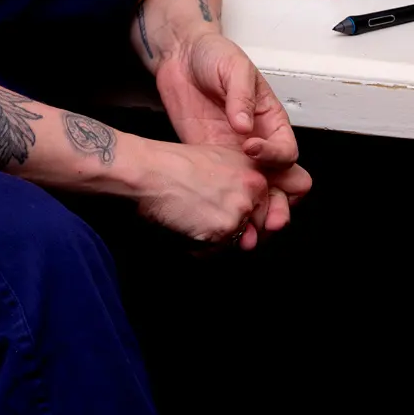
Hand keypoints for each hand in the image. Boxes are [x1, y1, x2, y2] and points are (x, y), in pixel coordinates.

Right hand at [132, 139, 270, 247]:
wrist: (148, 171)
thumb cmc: (172, 164)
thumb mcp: (217, 161)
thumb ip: (239, 184)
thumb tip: (245, 213)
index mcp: (254, 174)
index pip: (266, 213)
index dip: (248, 222)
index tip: (229, 219)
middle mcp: (252, 193)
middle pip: (254, 232)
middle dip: (233, 234)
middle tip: (206, 219)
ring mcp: (240, 212)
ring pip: (233, 245)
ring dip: (213, 241)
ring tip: (190, 218)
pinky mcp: (224, 230)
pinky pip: (215, 253)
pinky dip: (198, 248)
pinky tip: (184, 226)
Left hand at [154, 33, 312, 238]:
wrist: (180, 56)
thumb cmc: (214, 54)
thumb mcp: (233, 67)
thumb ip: (241, 96)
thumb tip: (245, 125)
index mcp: (271, 120)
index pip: (286, 150)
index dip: (274, 156)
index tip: (250, 148)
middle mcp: (257, 142)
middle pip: (280, 182)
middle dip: (279, 202)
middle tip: (270, 218)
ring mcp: (233, 154)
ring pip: (254, 192)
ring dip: (255, 212)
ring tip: (249, 229)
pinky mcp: (210, 160)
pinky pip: (224, 187)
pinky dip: (226, 204)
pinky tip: (218, 214)